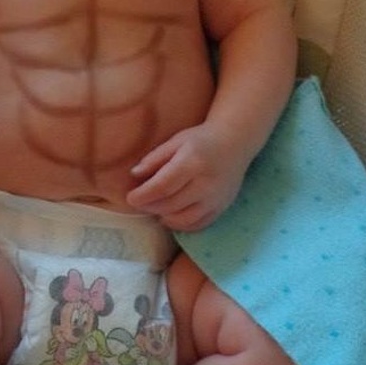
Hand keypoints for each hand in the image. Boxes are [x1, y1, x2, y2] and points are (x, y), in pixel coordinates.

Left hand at [126, 124, 248, 231]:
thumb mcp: (175, 141)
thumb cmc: (201, 140)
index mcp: (192, 162)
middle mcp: (206, 184)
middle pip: (170, 204)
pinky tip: (170, 215)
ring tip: (154, 207)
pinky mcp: (221, 208)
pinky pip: (197, 225)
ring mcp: (216, 199)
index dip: (143, 195)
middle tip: (139, 202)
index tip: (130, 197)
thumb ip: (154, 159)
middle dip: (149, 206)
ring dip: (163, 216)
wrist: (235, 143)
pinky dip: (180, 224)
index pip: (163, 186)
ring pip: (182, 219)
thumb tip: (134, 175)